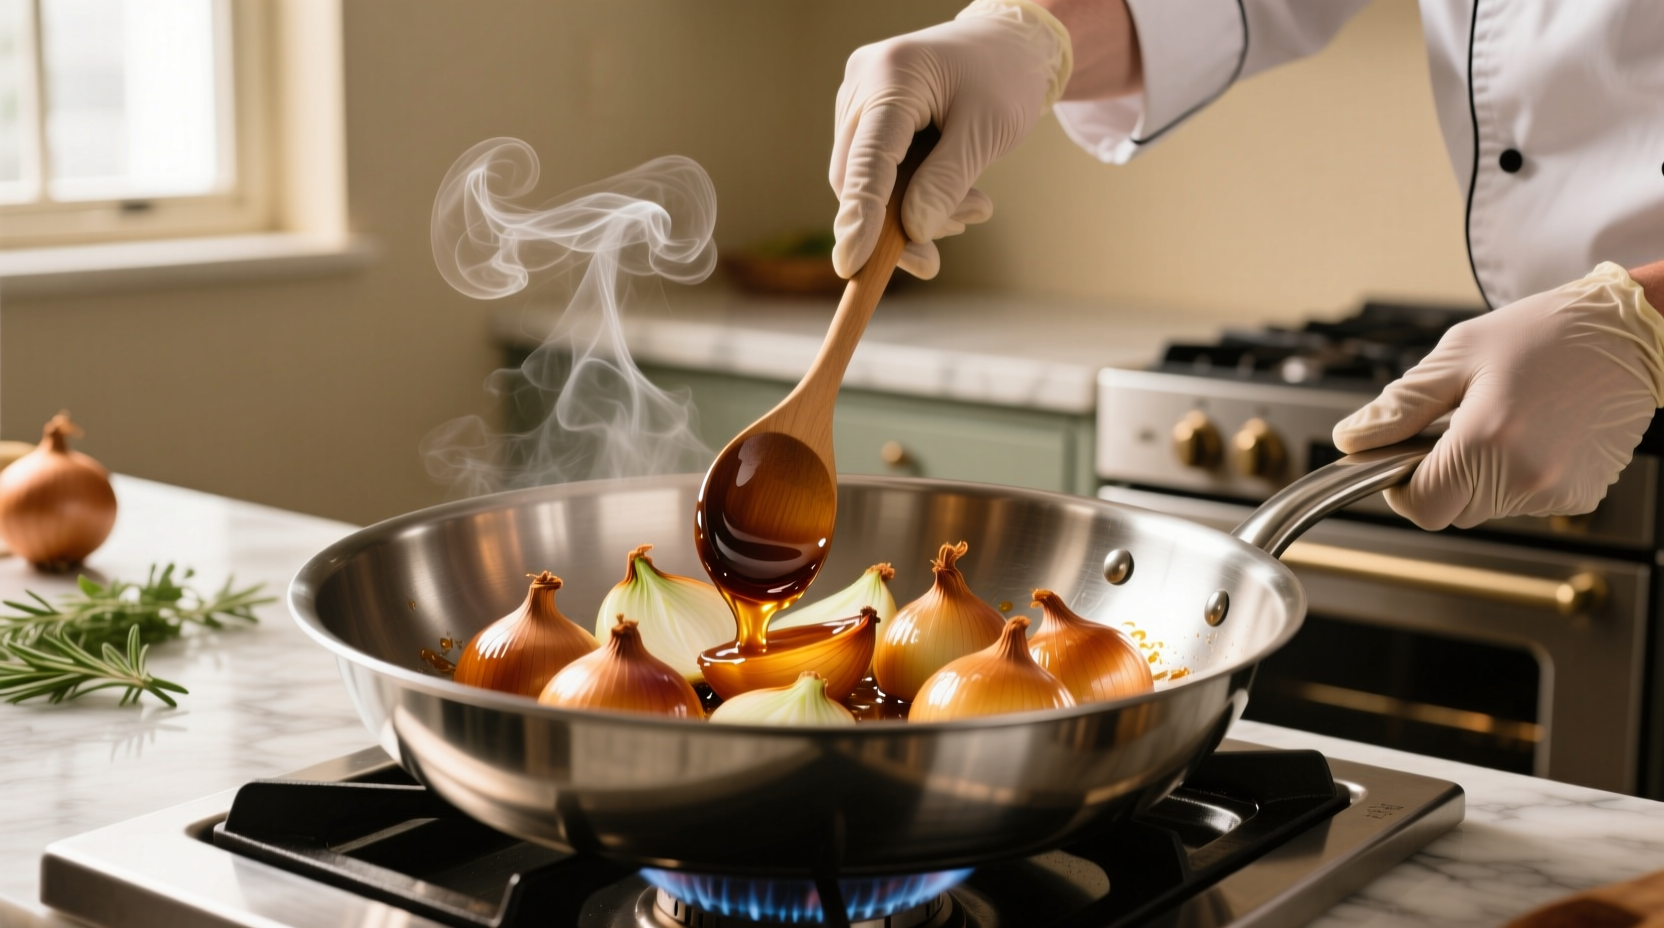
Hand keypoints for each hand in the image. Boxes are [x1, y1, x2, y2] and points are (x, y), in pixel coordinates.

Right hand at [830, 0, 1070, 279]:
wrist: (1007, 43)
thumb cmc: (1004, 78)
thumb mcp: (987, 130)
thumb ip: (948, 181)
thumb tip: (912, 230)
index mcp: (893, 75)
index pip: (867, 158)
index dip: (859, 216)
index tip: (852, 265)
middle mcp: (862, 83)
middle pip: (856, 175)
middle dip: (895, 222)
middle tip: (945, 248)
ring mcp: (859, 98)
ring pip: (865, 179)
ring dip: (911, 210)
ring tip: (972, 209)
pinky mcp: (867, 114)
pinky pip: (875, 170)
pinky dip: (911, 193)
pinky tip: (954, 196)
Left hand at [1332, 263, 1663, 529]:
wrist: (1629, 330)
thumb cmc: (1545, 333)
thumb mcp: (1457, 356)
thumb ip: (1400, 406)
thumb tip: (1351, 439)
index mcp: (1486, 442)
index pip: (1420, 506)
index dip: (1401, 486)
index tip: (1404, 456)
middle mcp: (1525, 477)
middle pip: (1451, 509)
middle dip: (1440, 474)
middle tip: (1458, 422)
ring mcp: (1558, 492)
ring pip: (1486, 506)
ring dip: (1478, 474)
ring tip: (1502, 418)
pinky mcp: (1581, 495)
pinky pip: (1525, 500)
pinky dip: (1515, 475)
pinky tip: (1533, 430)